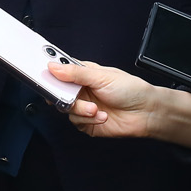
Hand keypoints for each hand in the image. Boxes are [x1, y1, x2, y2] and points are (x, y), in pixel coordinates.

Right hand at [49, 59, 190, 147]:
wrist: (147, 112)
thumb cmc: (131, 89)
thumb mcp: (102, 76)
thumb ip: (75, 73)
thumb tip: (53, 67)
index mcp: (82, 74)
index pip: (59, 72)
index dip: (50, 74)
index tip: (43, 76)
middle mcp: (80, 90)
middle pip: (58, 92)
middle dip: (64, 96)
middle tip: (70, 96)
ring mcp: (83, 106)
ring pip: (66, 109)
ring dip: (81, 111)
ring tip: (96, 109)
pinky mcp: (88, 123)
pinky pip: (77, 123)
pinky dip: (88, 120)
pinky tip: (102, 116)